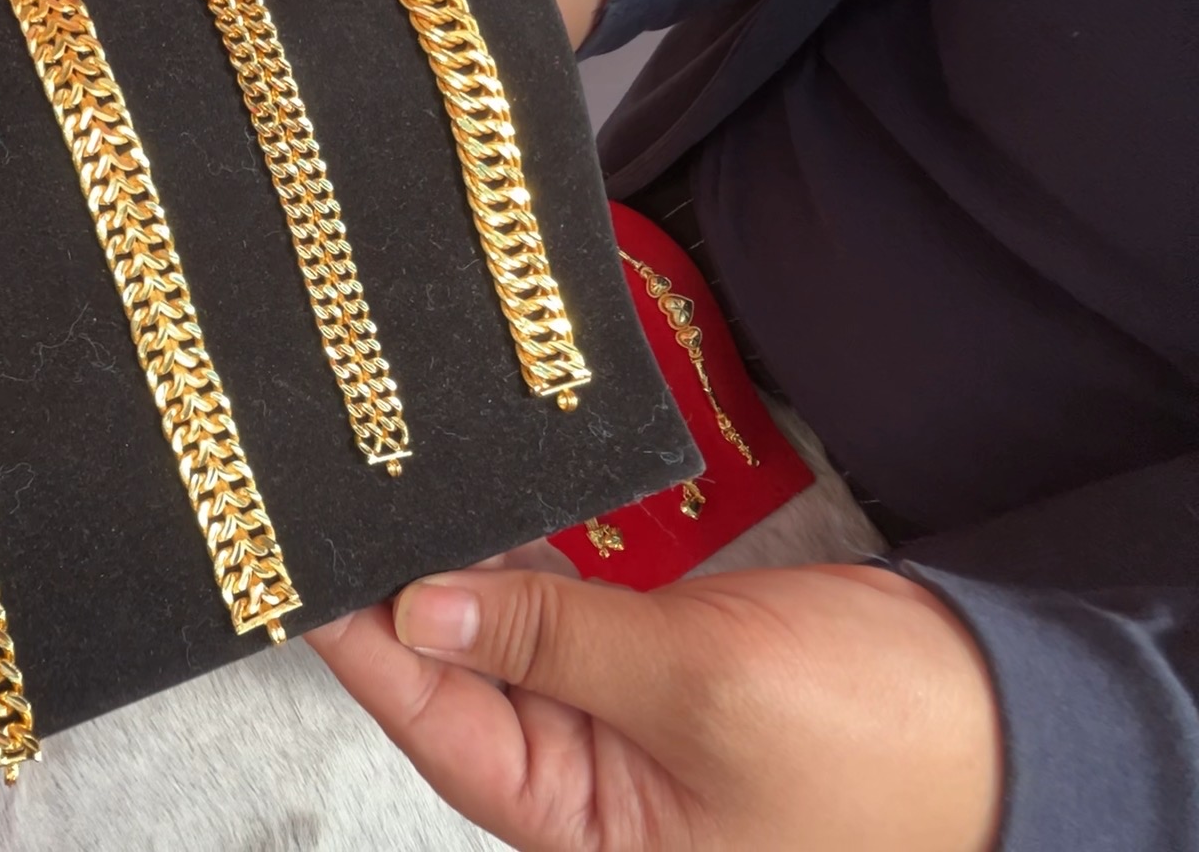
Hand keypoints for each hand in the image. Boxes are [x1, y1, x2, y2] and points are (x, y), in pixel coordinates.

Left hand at [307, 564, 1001, 850]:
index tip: (307, 576)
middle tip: (346, 511)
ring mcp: (621, 726)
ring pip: (507, 644)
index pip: (441, 729)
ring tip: (401, 500)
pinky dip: (530, 570)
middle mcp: (590, 786)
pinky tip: (490, 516)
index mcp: (586, 830)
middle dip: (406, 601)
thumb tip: (425, 609)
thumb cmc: (883, 742)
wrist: (1010, 716)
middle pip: (461, 685)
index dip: (368, 649)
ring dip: (462, 577)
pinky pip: (567, 620)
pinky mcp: (656, 669)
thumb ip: (554, 645)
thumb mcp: (699, 689)